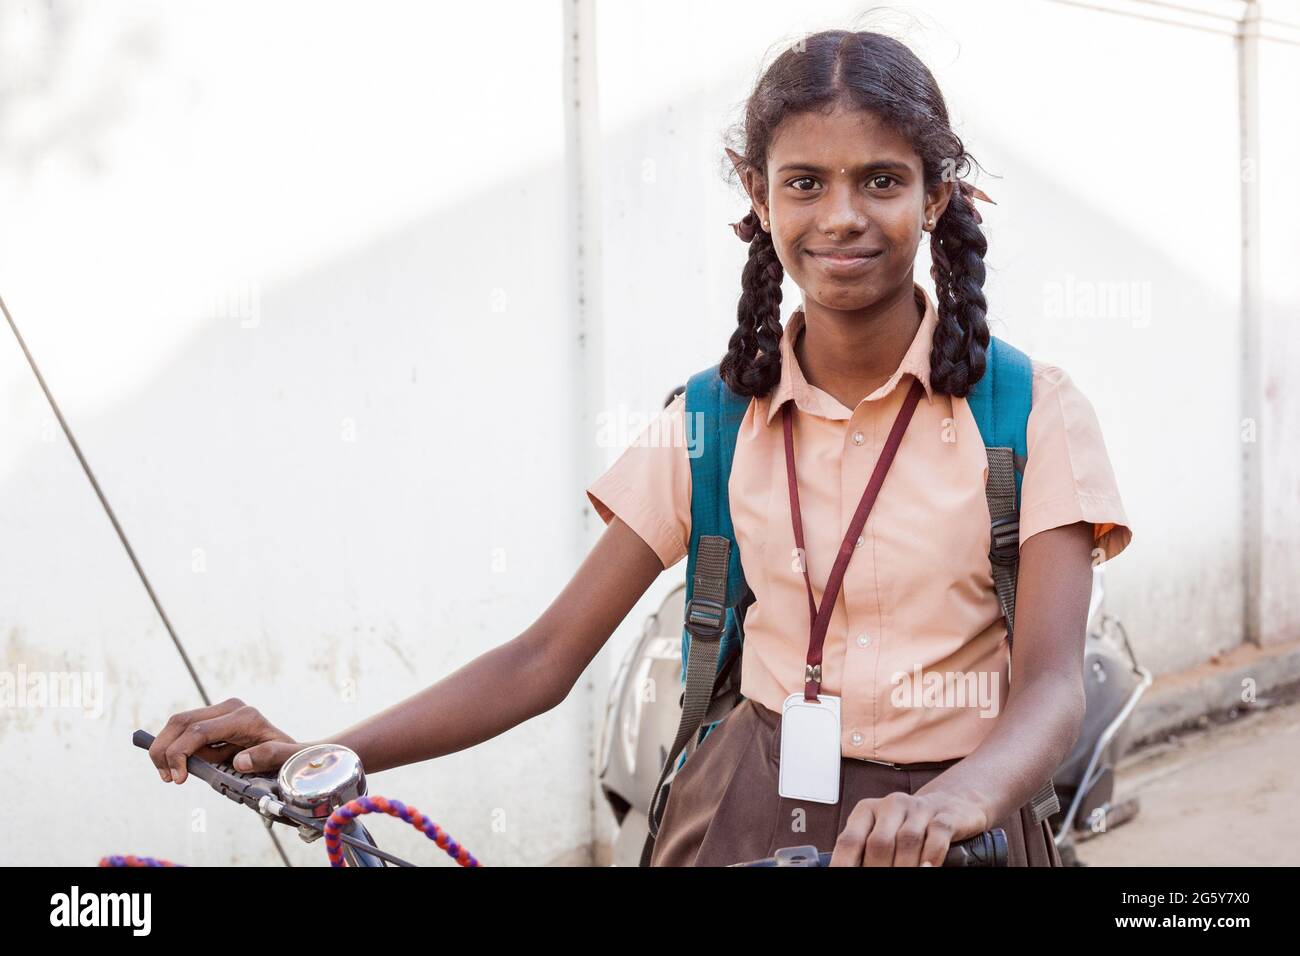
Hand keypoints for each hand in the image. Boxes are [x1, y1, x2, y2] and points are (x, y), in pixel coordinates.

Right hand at [148, 697, 303, 784]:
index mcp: (245, 717)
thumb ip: (270, 756)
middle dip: (165, 750)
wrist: (292, 750)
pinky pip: (185, 731)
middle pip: (181, 722)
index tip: (178, 779)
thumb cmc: (290, 757)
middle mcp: (231, 708)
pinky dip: (176, 749)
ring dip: (167, 750)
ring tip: (173, 775)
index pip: (199, 730)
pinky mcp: (215, 720)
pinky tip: (181, 767)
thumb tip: (240, 761)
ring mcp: (222, 712)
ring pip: (178, 724)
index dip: (180, 753)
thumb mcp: (286, 759)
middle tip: (167, 778)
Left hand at [829, 789, 988, 866]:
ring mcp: (918, 809)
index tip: (844, 877)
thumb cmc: (906, 824)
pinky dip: (931, 856)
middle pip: (879, 843)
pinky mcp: (945, 816)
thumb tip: (848, 870)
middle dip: (877, 868)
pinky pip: (937, 835)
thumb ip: (865, 851)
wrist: (947, 804)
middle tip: (880, 881)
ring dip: (905, 866)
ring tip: (904, 878)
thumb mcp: (881, 833)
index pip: (849, 840)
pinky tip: (927, 868)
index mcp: (867, 811)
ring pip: (907, 840)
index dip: (845, 863)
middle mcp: (891, 806)